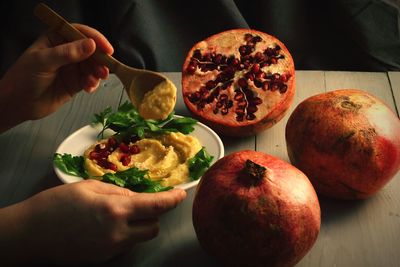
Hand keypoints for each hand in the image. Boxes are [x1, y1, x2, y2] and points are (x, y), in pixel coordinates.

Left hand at [0, 24, 113, 131]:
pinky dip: (93, 83)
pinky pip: (90, 80)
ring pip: (93, 66)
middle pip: (91, 51)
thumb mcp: (44, 61)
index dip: (95, 39)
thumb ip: (67, 53)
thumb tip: (90, 45)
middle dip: (100, 59)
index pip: (79, 33)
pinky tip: (89, 88)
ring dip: (98, 72)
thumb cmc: (24, 78)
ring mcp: (72, 68)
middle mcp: (66, 52)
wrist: (19, 104)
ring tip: (96, 79)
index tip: (107, 49)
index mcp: (56, 39)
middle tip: (104, 68)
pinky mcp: (76, 83)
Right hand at [0, 179, 185, 265]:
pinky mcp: (103, 259)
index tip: (181, 195)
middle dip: (153, 215)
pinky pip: (124, 246)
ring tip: (117, 215)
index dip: (172, 200)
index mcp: (115, 210)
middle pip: (153, 228)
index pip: (156, 206)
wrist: (30, 234)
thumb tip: (137, 198)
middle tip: (141, 204)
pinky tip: (104, 227)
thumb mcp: (89, 187)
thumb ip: (119, 192)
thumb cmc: (56, 204)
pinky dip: (123, 235)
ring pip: (139, 238)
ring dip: (138, 226)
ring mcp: (111, 250)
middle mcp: (118, 233)